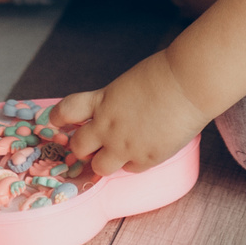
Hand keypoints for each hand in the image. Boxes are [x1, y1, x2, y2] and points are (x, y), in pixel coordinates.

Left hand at [55, 53, 208, 175]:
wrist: (189, 83)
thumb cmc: (165, 74)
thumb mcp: (128, 84)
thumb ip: (115, 101)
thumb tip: (115, 113)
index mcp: (102, 101)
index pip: (66, 111)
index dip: (58, 118)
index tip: (57, 121)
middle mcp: (108, 125)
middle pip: (79, 147)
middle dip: (84, 147)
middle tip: (95, 143)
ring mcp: (125, 145)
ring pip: (100, 167)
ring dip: (106, 161)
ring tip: (120, 152)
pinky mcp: (146, 159)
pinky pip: (130, 170)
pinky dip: (134, 163)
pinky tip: (146, 150)